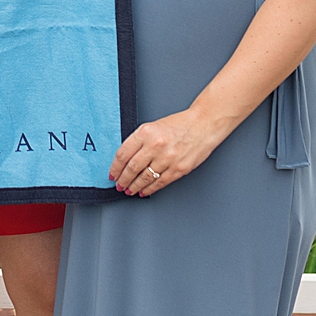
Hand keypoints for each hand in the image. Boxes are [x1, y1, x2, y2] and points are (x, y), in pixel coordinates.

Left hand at [108, 107, 227, 196]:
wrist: (203, 125)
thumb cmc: (179, 124)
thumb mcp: (152, 126)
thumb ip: (139, 141)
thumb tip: (125, 159)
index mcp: (145, 132)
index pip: (123, 154)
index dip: (115, 168)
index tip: (112, 174)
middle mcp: (155, 146)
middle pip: (132, 168)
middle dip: (123, 180)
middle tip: (119, 185)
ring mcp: (168, 159)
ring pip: (145, 178)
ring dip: (134, 186)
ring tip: (129, 190)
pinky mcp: (179, 169)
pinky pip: (160, 182)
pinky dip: (150, 188)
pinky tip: (144, 191)